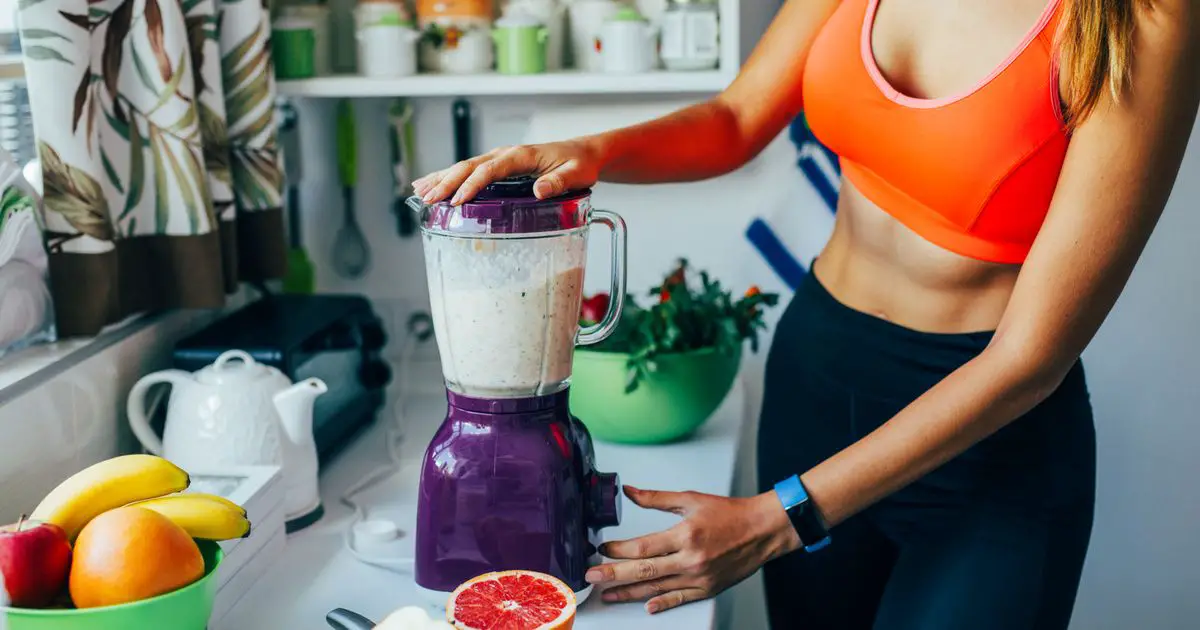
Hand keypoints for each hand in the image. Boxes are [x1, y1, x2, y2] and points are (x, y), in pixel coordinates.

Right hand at [411, 138, 603, 205]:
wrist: (583, 153)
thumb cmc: (579, 163)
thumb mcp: (576, 174)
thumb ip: (559, 181)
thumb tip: (540, 189)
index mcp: (521, 155)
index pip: (491, 169)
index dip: (473, 184)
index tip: (458, 200)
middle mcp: (506, 154)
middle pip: (470, 166)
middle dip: (447, 182)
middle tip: (428, 199)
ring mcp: (499, 159)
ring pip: (464, 166)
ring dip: (442, 178)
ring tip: (420, 192)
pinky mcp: (498, 166)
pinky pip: (469, 170)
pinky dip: (449, 177)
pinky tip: (433, 185)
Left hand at [587, 486, 800, 614]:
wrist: (763, 530)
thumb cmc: (730, 514)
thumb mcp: (690, 499)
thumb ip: (657, 499)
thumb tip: (630, 492)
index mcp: (685, 535)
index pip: (643, 547)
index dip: (618, 550)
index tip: (602, 548)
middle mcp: (691, 560)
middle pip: (644, 570)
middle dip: (614, 574)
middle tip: (591, 575)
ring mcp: (700, 578)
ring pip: (657, 588)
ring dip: (629, 592)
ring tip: (608, 594)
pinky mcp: (708, 589)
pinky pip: (680, 599)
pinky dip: (663, 604)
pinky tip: (646, 606)